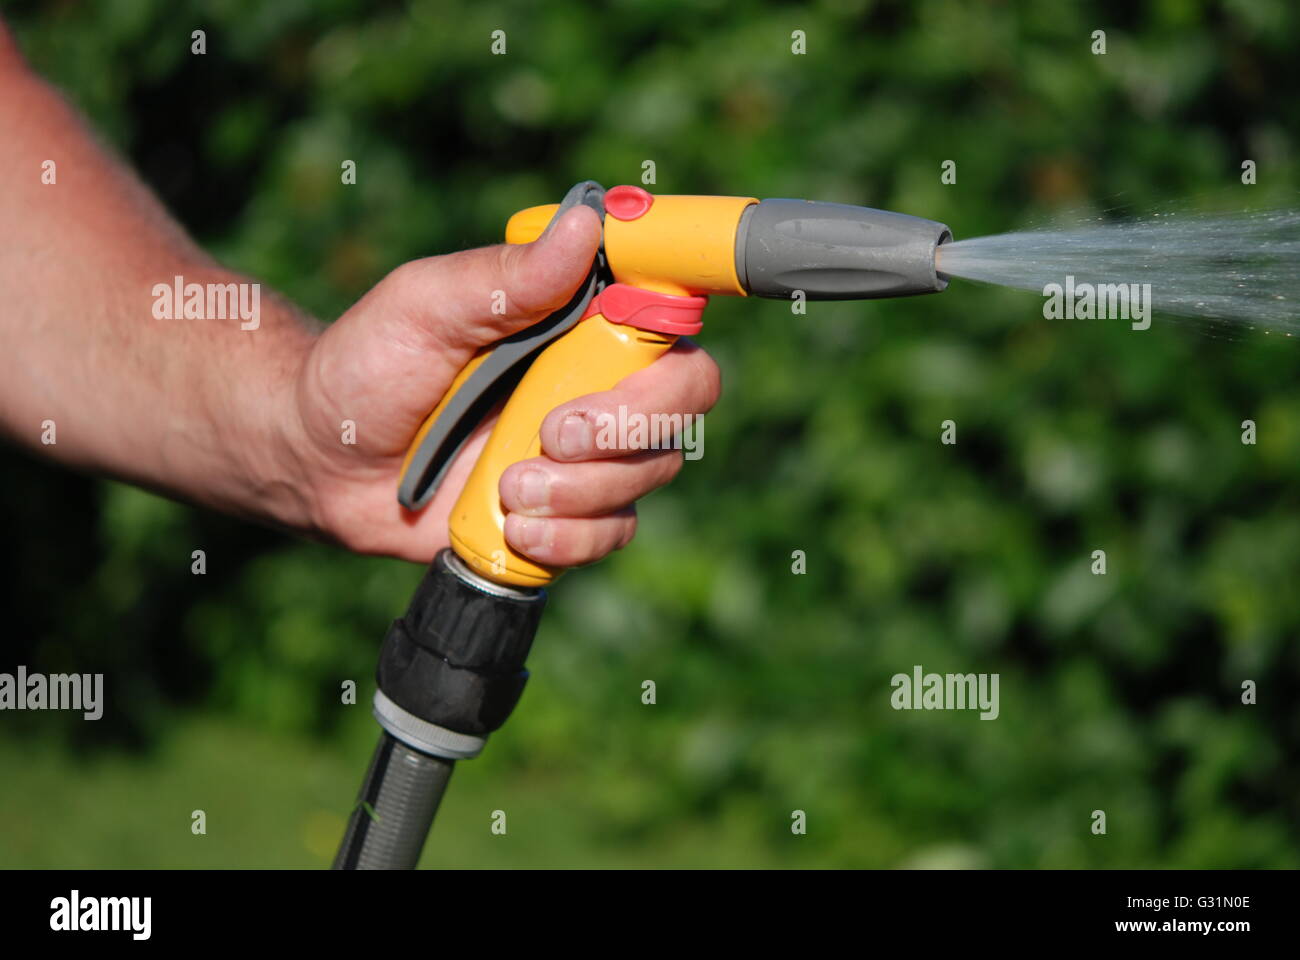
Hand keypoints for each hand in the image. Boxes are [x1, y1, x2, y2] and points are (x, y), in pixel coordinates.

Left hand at [283, 206, 721, 565]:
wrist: (322, 459)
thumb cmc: (369, 364)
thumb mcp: (426, 307)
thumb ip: (506, 277)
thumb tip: (584, 223)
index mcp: (578, 319)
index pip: (671, 318)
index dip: (672, 339)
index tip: (618, 359)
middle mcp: (597, 382)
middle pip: (682, 402)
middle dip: (624, 428)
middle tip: (550, 435)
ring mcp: (586, 451)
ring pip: (648, 473)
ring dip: (580, 491)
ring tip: (505, 488)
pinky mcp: (567, 512)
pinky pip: (611, 533)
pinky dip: (567, 538)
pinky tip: (512, 526)